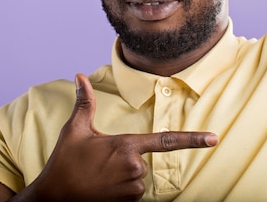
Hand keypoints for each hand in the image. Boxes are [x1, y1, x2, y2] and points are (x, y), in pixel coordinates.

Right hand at [29, 74, 217, 201]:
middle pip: (141, 161)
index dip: (192, 139)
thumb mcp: (75, 130)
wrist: (53, 197)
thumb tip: (79, 75)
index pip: (166, 141)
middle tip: (99, 164)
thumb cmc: (64, 162)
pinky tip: (102, 189)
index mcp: (125, 146)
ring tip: (99, 178)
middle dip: (125, 161)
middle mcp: (133, 167)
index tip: (213, 139)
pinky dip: (120, 191)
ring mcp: (132, 188)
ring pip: (137, 178)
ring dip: (122, 177)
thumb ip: (85, 102)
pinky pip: (133, 194)